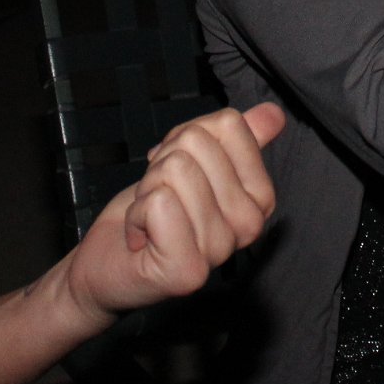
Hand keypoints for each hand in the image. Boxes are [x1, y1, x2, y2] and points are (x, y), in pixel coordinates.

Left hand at [62, 103, 284, 324]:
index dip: (187, 137)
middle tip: (161, 199)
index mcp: (258, 196)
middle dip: (163, 163)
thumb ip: (234, 139)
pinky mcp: (188, 270)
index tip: (179, 172)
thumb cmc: (153, 212)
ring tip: (152, 218)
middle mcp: (248, 226)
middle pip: (196, 143)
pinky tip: (141, 238)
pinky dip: (137, 213)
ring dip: (148, 189)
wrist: (110, 262)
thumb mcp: (194, 162)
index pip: (230, 124)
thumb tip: (273, 113)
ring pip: (176, 170)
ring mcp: (220, 251)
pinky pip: (160, 203)